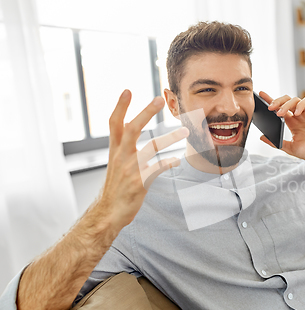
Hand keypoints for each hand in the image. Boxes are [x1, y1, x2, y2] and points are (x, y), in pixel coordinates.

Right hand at [96, 90, 188, 229]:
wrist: (108, 213)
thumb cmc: (115, 188)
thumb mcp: (116, 164)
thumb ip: (125, 147)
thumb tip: (134, 131)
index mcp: (115, 150)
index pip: (114, 123)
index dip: (120, 107)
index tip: (127, 90)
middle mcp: (121, 156)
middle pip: (132, 128)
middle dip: (146, 112)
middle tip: (159, 99)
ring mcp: (130, 169)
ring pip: (151, 147)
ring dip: (170, 137)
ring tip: (185, 132)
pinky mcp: (139, 182)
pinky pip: (158, 168)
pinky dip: (169, 163)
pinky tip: (177, 161)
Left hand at [258, 91, 304, 164]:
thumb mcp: (291, 148)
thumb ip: (277, 143)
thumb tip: (261, 137)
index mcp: (292, 123)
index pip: (279, 108)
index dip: (271, 100)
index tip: (261, 95)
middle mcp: (300, 116)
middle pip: (286, 101)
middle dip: (277, 102)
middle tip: (270, 108)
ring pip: (295, 100)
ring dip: (286, 104)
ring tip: (281, 113)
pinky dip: (301, 104)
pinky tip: (297, 113)